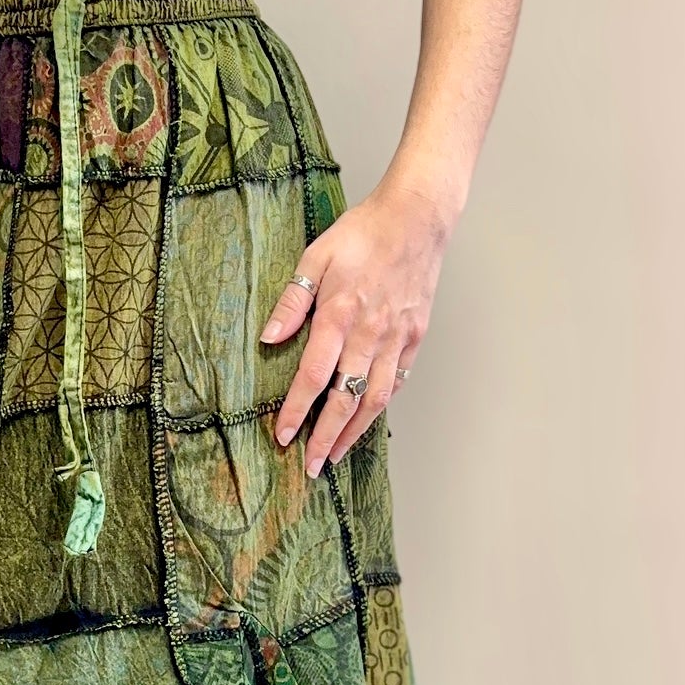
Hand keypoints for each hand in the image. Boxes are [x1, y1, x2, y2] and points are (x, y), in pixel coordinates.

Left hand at [260, 183, 447, 476]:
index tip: (282, 435)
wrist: (416, 218)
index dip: (296, 410)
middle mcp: (370, 334)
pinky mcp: (415, 337)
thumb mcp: (315, 257)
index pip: (314, 376)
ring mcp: (396, 338)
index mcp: (340, 315)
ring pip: (375, 398)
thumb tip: (268, 338)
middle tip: (310, 466)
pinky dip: (381, 405)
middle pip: (345, 399)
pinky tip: (366, 419)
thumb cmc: (362, 233)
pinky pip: (397, 381)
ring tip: (337, 455)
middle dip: (325, 437)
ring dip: (354, 431)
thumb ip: (292, 302)